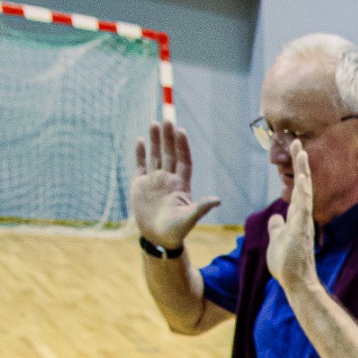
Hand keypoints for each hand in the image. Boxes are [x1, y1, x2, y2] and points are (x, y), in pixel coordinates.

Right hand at [130, 122, 221, 249]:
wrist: (158, 239)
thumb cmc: (176, 231)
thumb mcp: (189, 219)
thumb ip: (201, 207)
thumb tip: (217, 200)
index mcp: (181, 184)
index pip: (183, 160)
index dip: (182, 146)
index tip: (181, 131)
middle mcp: (168, 178)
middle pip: (169, 153)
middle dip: (168, 137)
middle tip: (166, 119)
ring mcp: (154, 180)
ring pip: (155, 155)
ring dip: (154, 140)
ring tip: (154, 123)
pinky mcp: (140, 185)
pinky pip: (141, 165)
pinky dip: (140, 153)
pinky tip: (140, 140)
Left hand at [265, 142, 317, 290]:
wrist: (296, 282)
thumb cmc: (287, 264)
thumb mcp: (276, 241)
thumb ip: (276, 228)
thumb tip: (275, 218)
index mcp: (295, 217)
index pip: (296, 190)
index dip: (295, 172)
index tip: (295, 154)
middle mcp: (302, 215)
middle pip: (302, 184)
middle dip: (299, 163)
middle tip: (297, 142)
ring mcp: (303, 221)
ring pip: (304, 190)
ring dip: (302, 170)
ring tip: (300, 150)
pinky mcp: (302, 228)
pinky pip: (302, 204)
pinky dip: (302, 189)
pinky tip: (301, 175)